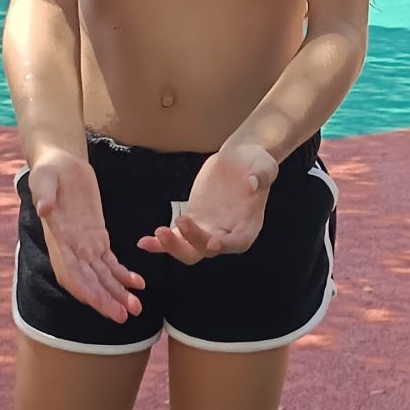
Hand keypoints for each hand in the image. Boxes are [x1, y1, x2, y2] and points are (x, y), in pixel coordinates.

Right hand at [28, 149, 144, 322]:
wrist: (61, 163)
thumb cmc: (47, 170)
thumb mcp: (42, 178)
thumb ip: (42, 194)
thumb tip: (44, 209)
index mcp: (57, 239)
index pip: (69, 272)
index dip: (83, 289)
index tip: (97, 302)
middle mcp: (70, 248)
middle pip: (89, 281)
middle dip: (105, 300)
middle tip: (123, 315)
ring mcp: (85, 244)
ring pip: (102, 276)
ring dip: (117, 293)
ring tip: (136, 307)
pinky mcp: (97, 236)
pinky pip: (111, 262)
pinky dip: (123, 275)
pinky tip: (138, 284)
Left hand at [141, 140, 277, 262]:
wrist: (239, 159)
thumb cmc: (256, 162)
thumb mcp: (265, 164)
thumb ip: (261, 174)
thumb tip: (252, 183)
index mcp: (249, 224)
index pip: (239, 242)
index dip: (226, 246)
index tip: (212, 244)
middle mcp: (227, 233)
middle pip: (208, 250)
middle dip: (193, 241)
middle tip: (180, 222)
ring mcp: (208, 229)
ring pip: (189, 250)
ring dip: (173, 246)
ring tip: (158, 233)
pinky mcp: (192, 222)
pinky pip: (175, 238)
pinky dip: (159, 244)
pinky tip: (144, 242)